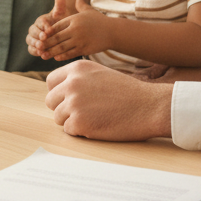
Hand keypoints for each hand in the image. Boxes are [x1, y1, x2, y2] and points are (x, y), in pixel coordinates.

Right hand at [26, 0, 72, 57]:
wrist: (62, 35)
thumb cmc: (62, 23)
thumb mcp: (62, 15)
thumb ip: (60, 5)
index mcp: (41, 20)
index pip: (40, 22)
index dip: (44, 26)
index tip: (49, 30)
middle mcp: (35, 29)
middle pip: (32, 31)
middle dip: (37, 35)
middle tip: (44, 39)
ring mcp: (33, 38)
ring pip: (30, 40)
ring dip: (34, 44)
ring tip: (41, 48)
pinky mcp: (34, 47)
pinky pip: (31, 49)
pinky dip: (35, 51)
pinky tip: (41, 54)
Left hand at [29, 0, 109, 60]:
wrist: (113, 32)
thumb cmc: (100, 21)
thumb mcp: (89, 11)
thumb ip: (81, 6)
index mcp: (74, 20)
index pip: (57, 26)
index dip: (48, 32)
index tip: (41, 36)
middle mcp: (75, 29)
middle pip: (57, 37)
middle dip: (47, 43)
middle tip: (38, 47)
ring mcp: (80, 40)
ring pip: (62, 47)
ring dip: (51, 52)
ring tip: (43, 55)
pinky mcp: (85, 48)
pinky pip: (70, 53)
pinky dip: (62, 56)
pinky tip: (56, 58)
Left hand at [44, 60, 172, 140]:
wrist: (149, 106)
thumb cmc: (127, 93)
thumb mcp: (100, 75)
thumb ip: (79, 79)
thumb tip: (60, 91)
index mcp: (77, 68)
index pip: (51, 82)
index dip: (59, 93)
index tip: (69, 100)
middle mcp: (71, 83)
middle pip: (51, 101)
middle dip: (63, 108)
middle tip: (83, 112)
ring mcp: (73, 102)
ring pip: (58, 117)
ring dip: (72, 121)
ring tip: (94, 118)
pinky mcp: (78, 122)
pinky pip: (69, 130)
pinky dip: (81, 131)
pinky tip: (98, 125)